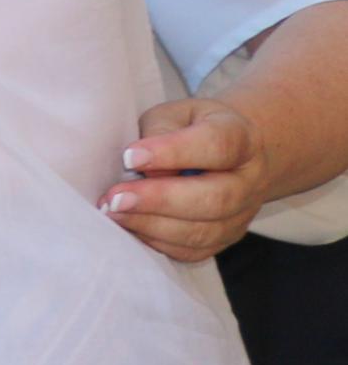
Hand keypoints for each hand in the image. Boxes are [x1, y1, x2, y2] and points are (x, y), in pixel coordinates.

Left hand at [104, 97, 271, 262]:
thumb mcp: (174, 115)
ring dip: (153, 225)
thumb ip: (158, 133)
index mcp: (241, 138)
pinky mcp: (226, 237)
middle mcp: (250, 180)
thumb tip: (141, 167)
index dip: (172, 153)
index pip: (216, 146)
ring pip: (204, 231)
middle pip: (215, 198)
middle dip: (159, 200)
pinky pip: (194, 250)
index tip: (130, 157)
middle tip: (116, 198)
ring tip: (114, 213)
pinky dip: (158, 242)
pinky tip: (131, 226)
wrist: (231, 155)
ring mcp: (243, 214)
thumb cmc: (191, 130)